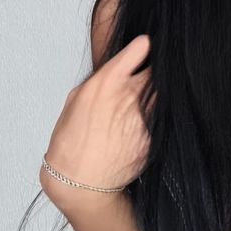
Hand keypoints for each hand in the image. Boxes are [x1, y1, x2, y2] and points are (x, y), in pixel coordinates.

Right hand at [40, 34, 155, 206]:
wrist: (81, 184)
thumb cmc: (71, 142)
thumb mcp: (75, 100)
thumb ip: (100, 80)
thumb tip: (117, 68)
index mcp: (108, 83)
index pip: (139, 50)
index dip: (143, 47)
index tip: (145, 45)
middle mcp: (131, 97)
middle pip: (155, 73)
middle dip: (150, 73)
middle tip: (141, 80)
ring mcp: (146, 118)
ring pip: (160, 95)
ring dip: (154, 96)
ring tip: (136, 108)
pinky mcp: (154, 137)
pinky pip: (159, 119)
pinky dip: (153, 119)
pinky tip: (135, 129)